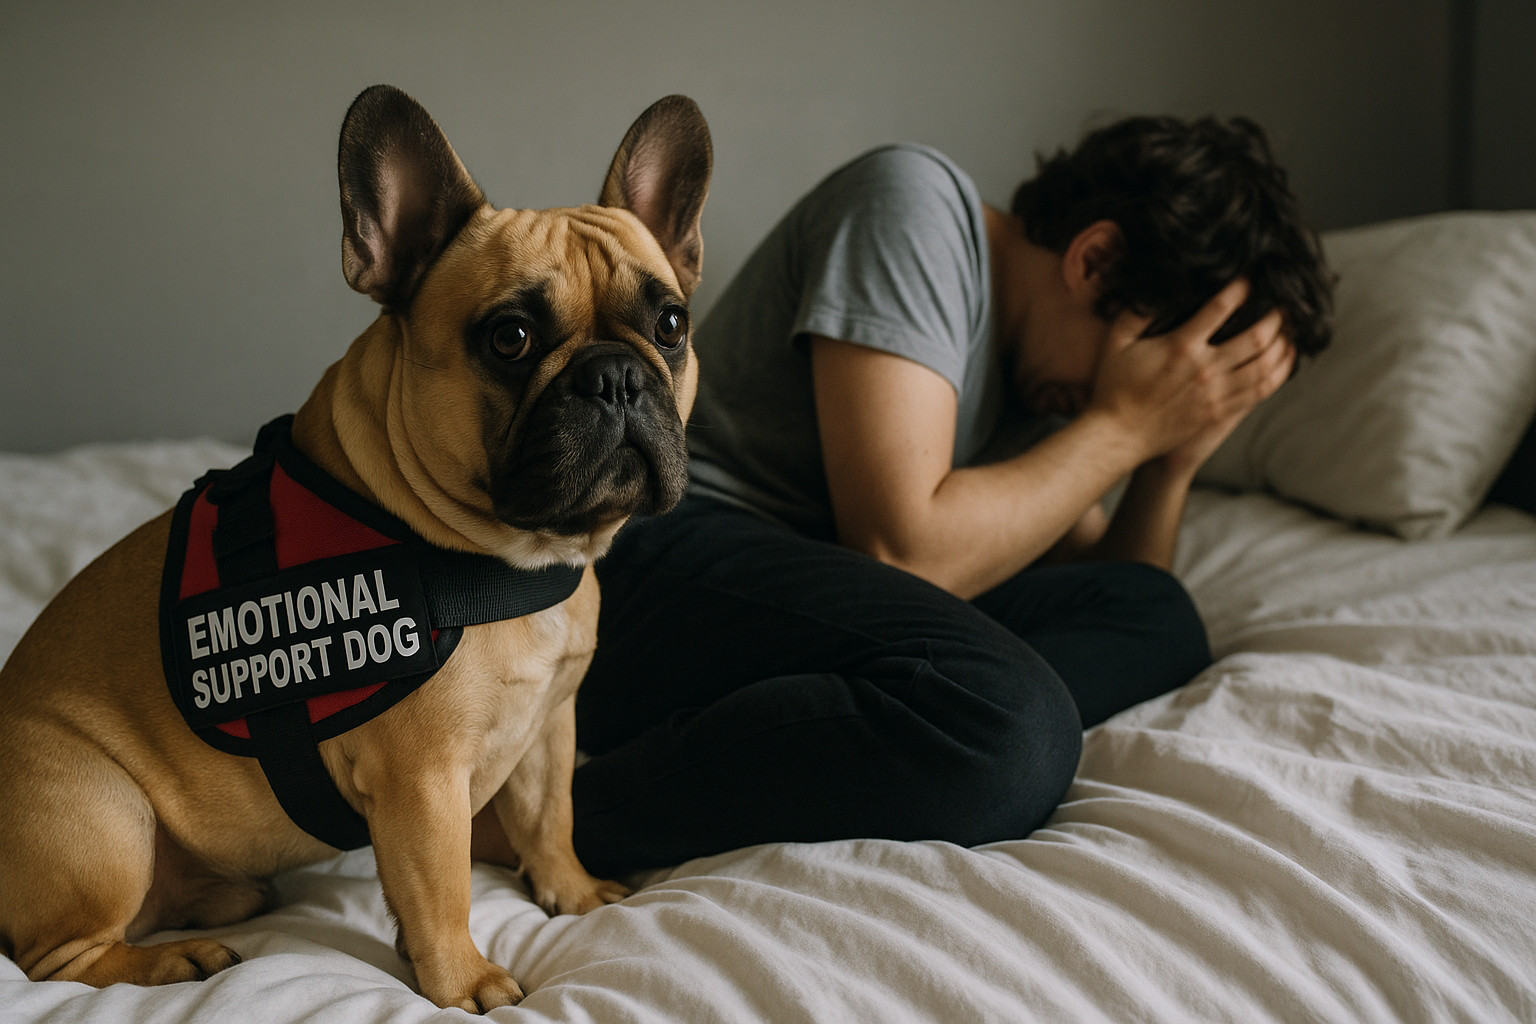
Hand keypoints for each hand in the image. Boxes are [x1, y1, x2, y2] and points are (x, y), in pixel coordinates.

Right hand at [1086, 279, 1295, 465]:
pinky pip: (1260, 391)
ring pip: (1265, 365)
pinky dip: (1279, 373)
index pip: (1221, 308)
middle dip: (1275, 316)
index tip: (1249, 278)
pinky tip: (1285, 362)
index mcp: (1180, 346)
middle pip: (1256, 336)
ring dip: (1283, 343)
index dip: (1240, 288)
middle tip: (1283, 302)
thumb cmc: (1114, 388)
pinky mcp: (1219, 413)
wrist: (1118, 436)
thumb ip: (1137, 312)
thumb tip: (1158, 288)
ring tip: (1290, 329)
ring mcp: (1215, 394)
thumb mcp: (1116, 343)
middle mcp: (1204, 369)